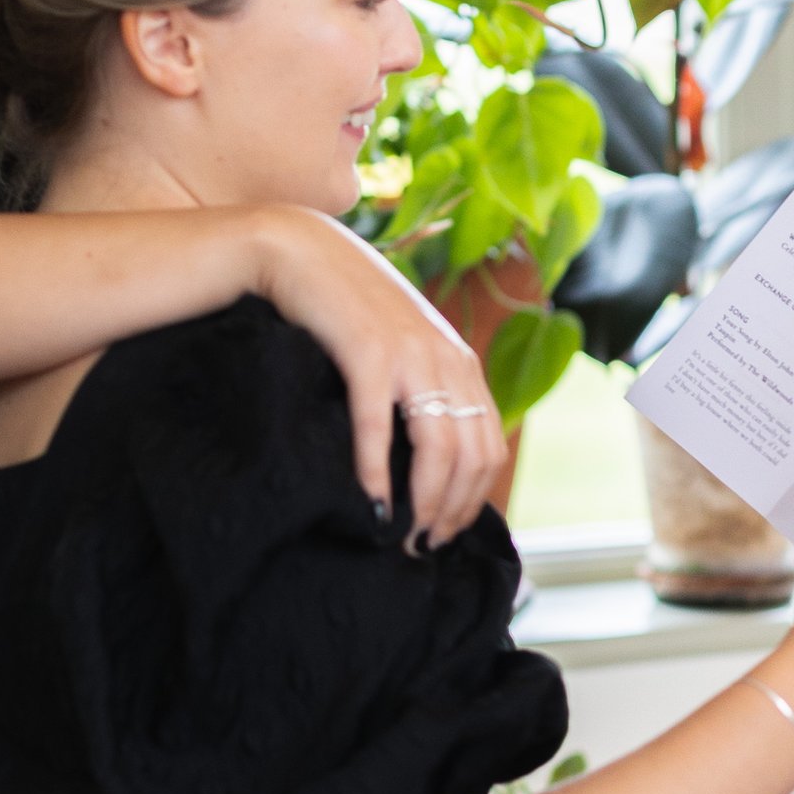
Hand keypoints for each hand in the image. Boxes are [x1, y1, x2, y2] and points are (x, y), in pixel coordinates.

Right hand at [255, 208, 509, 545]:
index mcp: (460, 361)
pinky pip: (379, 425)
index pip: (490, 446)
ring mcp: (410, 354)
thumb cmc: (347, 306)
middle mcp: (447, 358)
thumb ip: (423, 386)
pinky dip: (377, 471)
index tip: (447, 529)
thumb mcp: (402, 344)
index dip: (474, 498)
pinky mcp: (367, 352)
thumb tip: (431, 454)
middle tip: (423, 544)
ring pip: (439, 446)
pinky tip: (371, 501)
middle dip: (452, 510)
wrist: (302, 250)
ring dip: (424, 501)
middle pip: (471, 455)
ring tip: (403, 534)